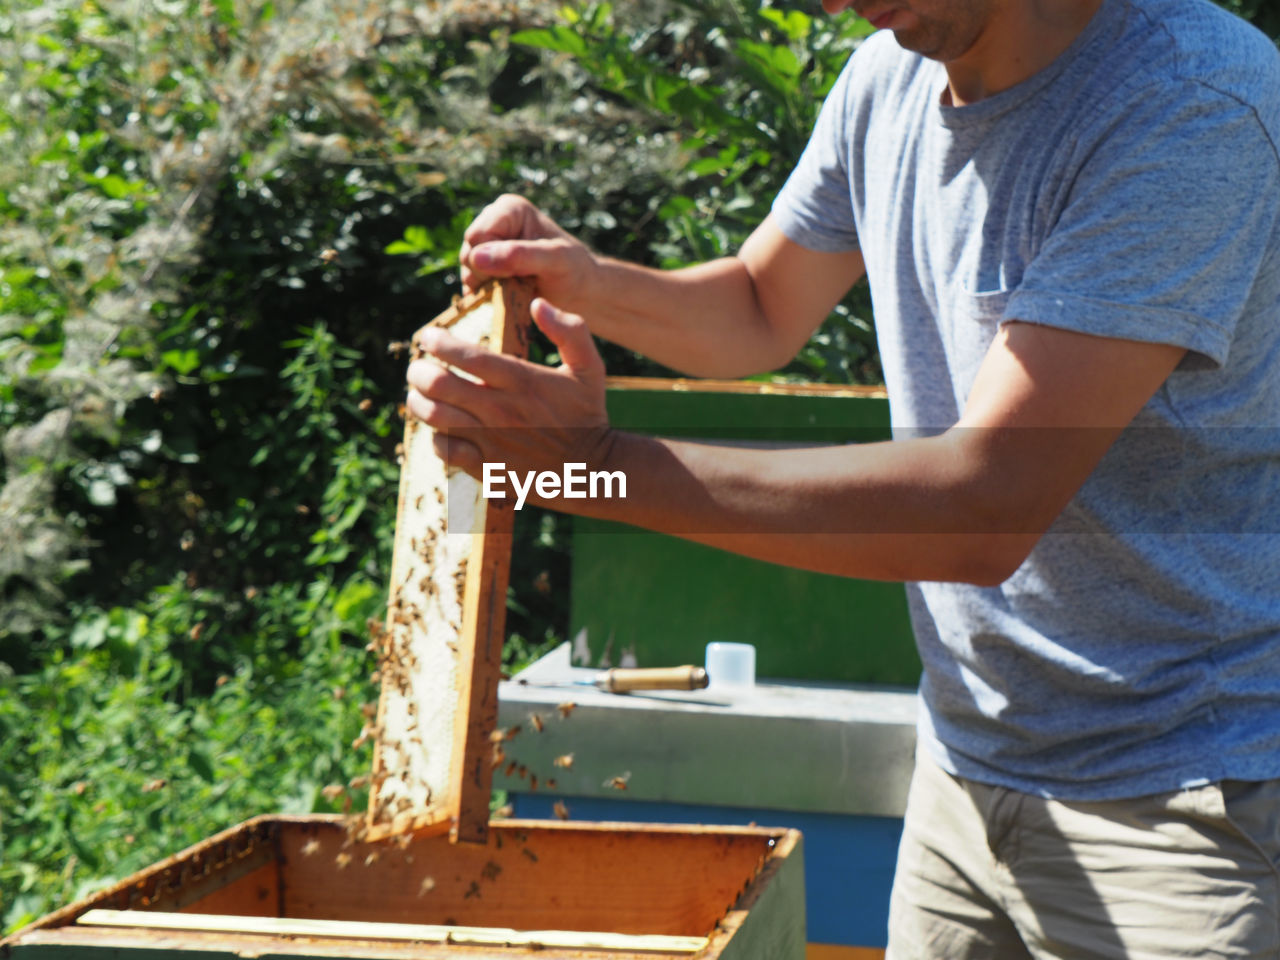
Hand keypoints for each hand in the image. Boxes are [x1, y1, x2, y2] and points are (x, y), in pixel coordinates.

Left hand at [405, 298, 614, 489]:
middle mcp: (501, 410)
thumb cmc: (587, 414)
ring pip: (435, 416)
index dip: (438, 342)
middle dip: (419, 371)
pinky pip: (445, 450)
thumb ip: (570, 330)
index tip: (428, 336)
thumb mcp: (590, 368)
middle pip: (439, 385)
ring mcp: (491, 440)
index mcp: (522, 381)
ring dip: (418, 402)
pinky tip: (441, 429)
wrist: (592, 470)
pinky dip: (436, 437)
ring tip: (418, 394)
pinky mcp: (486, 467)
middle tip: (417, 367)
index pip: (466, 356)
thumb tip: (539, 304)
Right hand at [460, 194, 598, 315]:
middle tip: (519, 282)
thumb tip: (478, 257)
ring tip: (517, 288)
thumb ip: (520, 256)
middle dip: (489, 275)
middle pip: (467, 254)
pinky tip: (508, 296)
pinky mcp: (483, 265)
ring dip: (489, 287)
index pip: (476, 237)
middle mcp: (493, 221)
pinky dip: (487, 295)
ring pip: (467, 271)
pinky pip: (469, 284)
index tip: (519, 273)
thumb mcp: (555, 260)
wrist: (578, 290)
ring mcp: (486, 244)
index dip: (491, 261)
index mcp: (509, 209)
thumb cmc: (573, 270)